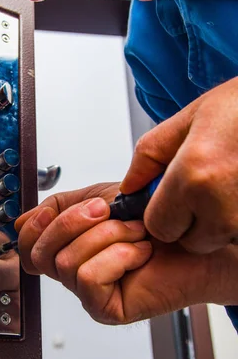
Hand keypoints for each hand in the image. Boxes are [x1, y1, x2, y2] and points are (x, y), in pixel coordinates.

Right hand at [15, 184, 237, 323]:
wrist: (194, 235)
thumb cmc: (154, 218)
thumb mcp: (99, 199)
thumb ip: (59, 207)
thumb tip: (22, 221)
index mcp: (70, 247)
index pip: (28, 246)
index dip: (35, 226)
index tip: (56, 210)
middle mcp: (75, 273)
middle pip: (40, 254)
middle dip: (73, 223)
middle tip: (108, 212)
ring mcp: (89, 293)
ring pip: (66, 262)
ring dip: (107, 237)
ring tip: (136, 234)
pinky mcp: (105, 309)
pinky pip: (87, 277)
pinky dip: (118, 256)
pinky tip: (140, 254)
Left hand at [121, 77, 237, 253]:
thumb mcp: (192, 117)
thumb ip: (151, 155)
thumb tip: (130, 186)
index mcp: (195, 176)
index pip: (159, 226)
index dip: (162, 213)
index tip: (171, 198)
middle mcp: (223, 205)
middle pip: (190, 240)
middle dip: (191, 220)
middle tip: (207, 185)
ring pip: (219, 239)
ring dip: (219, 221)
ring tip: (229, 183)